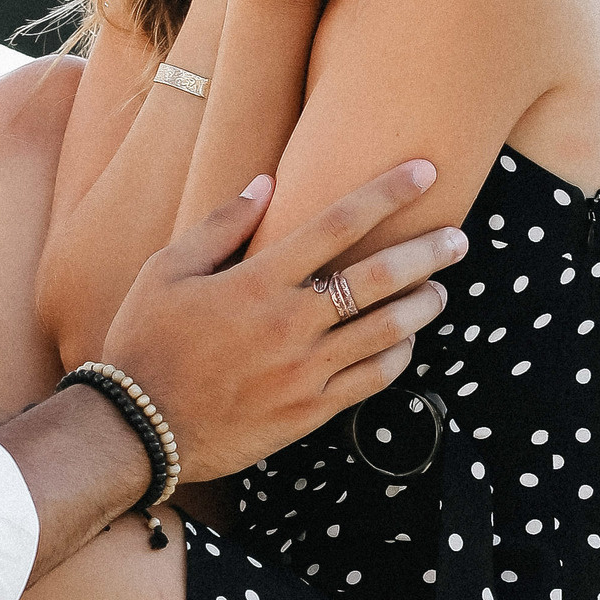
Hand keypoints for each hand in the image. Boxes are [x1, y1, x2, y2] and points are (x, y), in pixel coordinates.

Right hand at [97, 163, 462, 481]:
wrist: (141, 428)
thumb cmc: (146, 340)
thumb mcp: (166, 270)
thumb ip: (221, 225)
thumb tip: (267, 183)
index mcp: (257, 282)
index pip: (336, 224)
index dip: (386, 193)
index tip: (425, 172)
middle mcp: (290, 323)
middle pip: (378, 278)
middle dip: (427, 253)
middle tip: (459, 238)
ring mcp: (304, 370)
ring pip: (386, 331)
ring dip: (422, 305)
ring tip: (440, 289)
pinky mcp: (310, 410)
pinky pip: (371, 380)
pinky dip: (398, 356)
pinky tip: (407, 342)